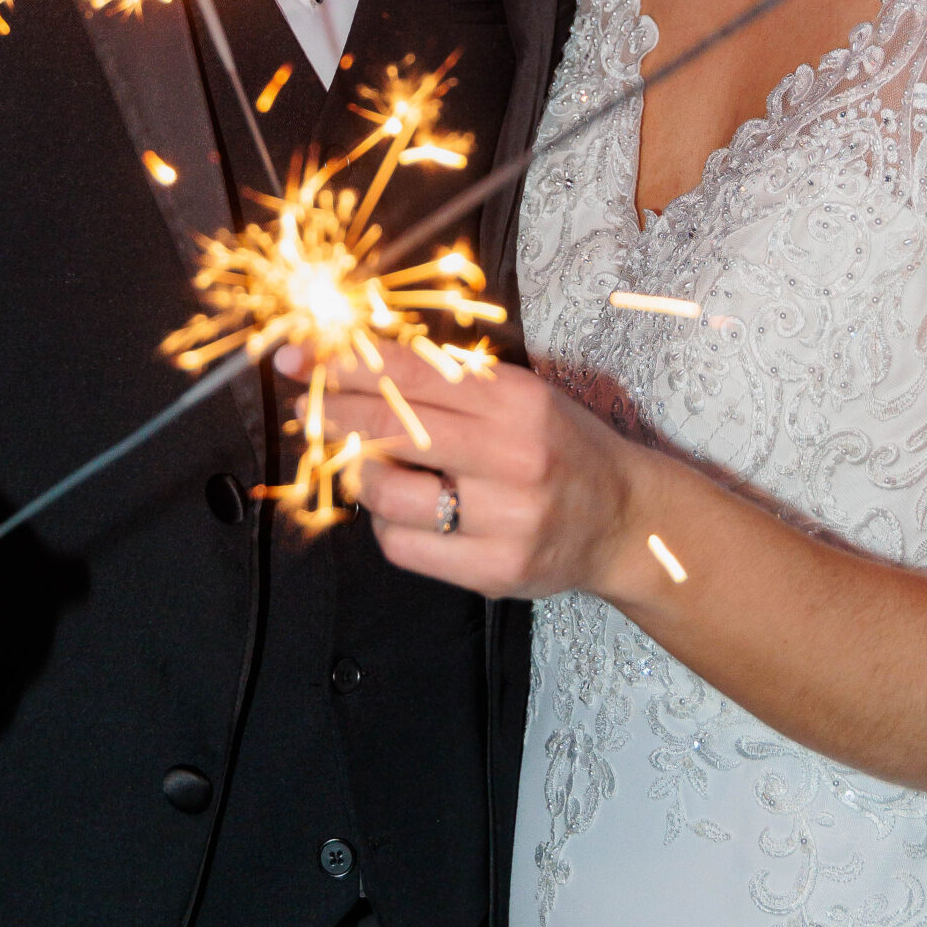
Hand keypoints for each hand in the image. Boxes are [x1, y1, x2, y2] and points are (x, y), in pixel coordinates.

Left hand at [279, 342, 636, 600]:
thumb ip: (454, 382)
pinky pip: (404, 546)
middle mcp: (513, 456)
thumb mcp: (522, 395)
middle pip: (391, 428)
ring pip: (388, 493)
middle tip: (307, 407)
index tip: (302, 357)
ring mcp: (504, 519)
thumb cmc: (563, 448)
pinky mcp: (493, 570)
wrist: (625, 520)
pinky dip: (386, 524)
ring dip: (361, 473)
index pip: (412, 374)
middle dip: (333, 412)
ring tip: (367, 463)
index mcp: (517, 400)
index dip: (346, 363)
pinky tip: (400, 509)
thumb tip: (364, 361)